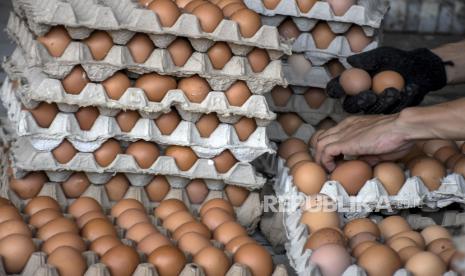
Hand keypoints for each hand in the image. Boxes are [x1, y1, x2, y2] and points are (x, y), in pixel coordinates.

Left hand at [312, 114, 414, 170]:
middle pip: (321, 137)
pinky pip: (325, 151)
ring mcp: (344, 133)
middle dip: (321, 153)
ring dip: (321, 159)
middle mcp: (345, 126)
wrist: (402, 127)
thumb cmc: (397, 137)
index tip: (335, 160)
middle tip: (328, 166)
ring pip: (319, 144)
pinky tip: (333, 168)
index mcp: (352, 124)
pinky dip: (326, 161)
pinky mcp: (345, 142)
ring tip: (329, 169)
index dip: (329, 148)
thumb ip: (366, 155)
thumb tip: (360, 163)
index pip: (331, 133)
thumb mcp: (378, 149)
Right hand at [327, 47, 448, 113]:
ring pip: (370, 111)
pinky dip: (400, 101)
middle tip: (370, 96)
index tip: (340, 89)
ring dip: (382, 102)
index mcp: (352, 83)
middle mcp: (359, 97)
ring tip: (395, 90)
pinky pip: (390, 112)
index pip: (336, 89)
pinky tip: (409, 90)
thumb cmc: (397, 60)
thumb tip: (350, 61)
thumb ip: (367, 59)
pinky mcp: (388, 112)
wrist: (420, 69)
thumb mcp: (383, 56)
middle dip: (359, 102)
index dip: (335, 90)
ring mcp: (373, 107)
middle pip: (350, 106)